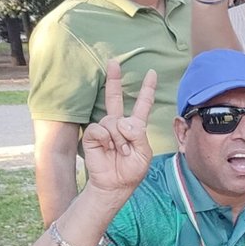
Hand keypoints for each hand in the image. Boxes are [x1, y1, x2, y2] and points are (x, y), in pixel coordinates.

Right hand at [81, 60, 156, 195]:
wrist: (115, 184)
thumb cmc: (131, 170)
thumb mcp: (144, 153)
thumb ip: (138, 134)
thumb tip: (122, 121)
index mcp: (135, 127)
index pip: (142, 104)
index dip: (147, 89)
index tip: (152, 73)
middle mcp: (119, 123)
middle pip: (116, 97)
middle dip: (114, 79)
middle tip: (114, 61)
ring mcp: (105, 127)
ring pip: (114, 121)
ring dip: (120, 139)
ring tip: (121, 151)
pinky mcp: (93, 134)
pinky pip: (101, 129)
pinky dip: (107, 140)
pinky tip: (107, 149)